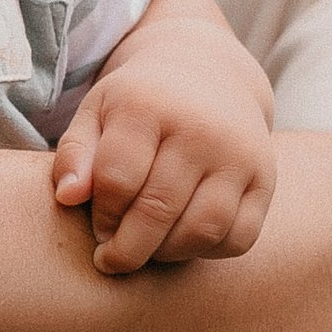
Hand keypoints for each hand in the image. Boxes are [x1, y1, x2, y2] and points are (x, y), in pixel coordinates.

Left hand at [50, 0, 275, 273]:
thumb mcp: (97, 112)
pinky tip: (184, 240)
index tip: (97, 228)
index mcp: (149, 106)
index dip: (102, 217)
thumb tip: (67, 197)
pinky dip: (208, 252)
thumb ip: (74, 153)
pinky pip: (238, 237)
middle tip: (113, 258)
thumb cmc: (140, 102)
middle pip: (158, 210)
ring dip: (167, 254)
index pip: (117, 180)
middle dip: (127, 249)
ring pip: (202, 230)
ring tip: (148, 250)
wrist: (208, 73)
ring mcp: (239, 154)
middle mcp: (200, 128)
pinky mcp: (264, 179)